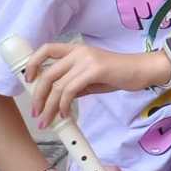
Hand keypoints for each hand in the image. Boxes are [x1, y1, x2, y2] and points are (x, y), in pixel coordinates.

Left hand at [25, 43, 158, 126]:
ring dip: (48, 107)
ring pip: (57, 86)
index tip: (28, 81)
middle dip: (38, 97)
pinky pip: (70, 91)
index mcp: (76, 50)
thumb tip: (55, 99)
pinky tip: (66, 115)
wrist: (142, 70)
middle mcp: (79, 51)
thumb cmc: (118, 74)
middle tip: (36, 113)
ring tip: (47, 121)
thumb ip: (73, 84)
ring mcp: (86, 60)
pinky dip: (64, 106)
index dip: (32, 64)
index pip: (46, 49)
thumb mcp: (91, 78)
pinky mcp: (95, 70)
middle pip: (47, 74)